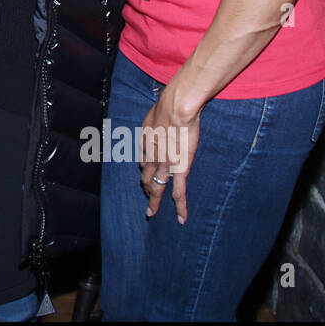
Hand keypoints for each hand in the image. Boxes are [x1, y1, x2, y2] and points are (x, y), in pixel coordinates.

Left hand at [139, 85, 201, 223]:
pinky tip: (180, 218)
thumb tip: (155, 120)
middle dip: (146, 187)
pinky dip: (180, 207)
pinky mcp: (179, 170)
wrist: (175, 109)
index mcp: (146, 143)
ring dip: (153, 201)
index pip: (144, 160)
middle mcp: (152, 157)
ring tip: (151, 213)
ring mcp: (165, 165)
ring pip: (157, 188)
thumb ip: (154, 121)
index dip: (145, 167)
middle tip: (146, 196)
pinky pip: (179, 192)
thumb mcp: (154, 113)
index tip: (146, 171)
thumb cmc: (167, 106)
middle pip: (146, 177)